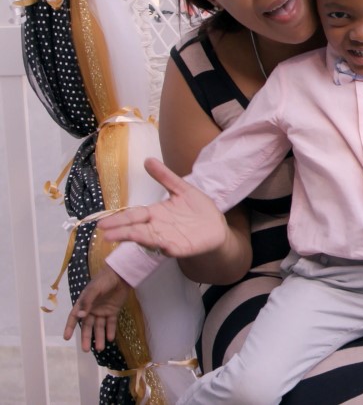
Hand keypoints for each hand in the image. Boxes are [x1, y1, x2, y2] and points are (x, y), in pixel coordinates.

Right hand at [62, 264, 130, 352]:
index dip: (70, 327)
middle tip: (86, 350)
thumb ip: (87, 302)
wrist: (121, 275)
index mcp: (83, 304)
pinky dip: (110, 331)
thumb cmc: (104, 280)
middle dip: (86, 338)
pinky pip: (110, 323)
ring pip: (99, 327)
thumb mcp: (94, 289)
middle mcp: (91, 310)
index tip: (66, 338)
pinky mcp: (113, 311)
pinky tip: (111, 339)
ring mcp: (102, 311)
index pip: (74, 318)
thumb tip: (80, 316)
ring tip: (101, 348)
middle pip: (87, 327)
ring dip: (100, 337)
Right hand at [96, 158, 227, 257]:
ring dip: (137, 238)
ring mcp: (168, 239)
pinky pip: (170, 248)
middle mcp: (157, 227)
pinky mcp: (181, 248)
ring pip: (149, 239)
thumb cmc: (197, 209)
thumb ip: (165, 177)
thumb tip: (148, 160)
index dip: (119, 219)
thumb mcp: (182, 189)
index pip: (134, 215)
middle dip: (121, 230)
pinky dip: (164, 247)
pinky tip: (159, 244)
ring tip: (122, 237)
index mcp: (155, 213)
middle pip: (136, 229)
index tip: (101, 223)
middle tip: (104, 232)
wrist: (216, 226)